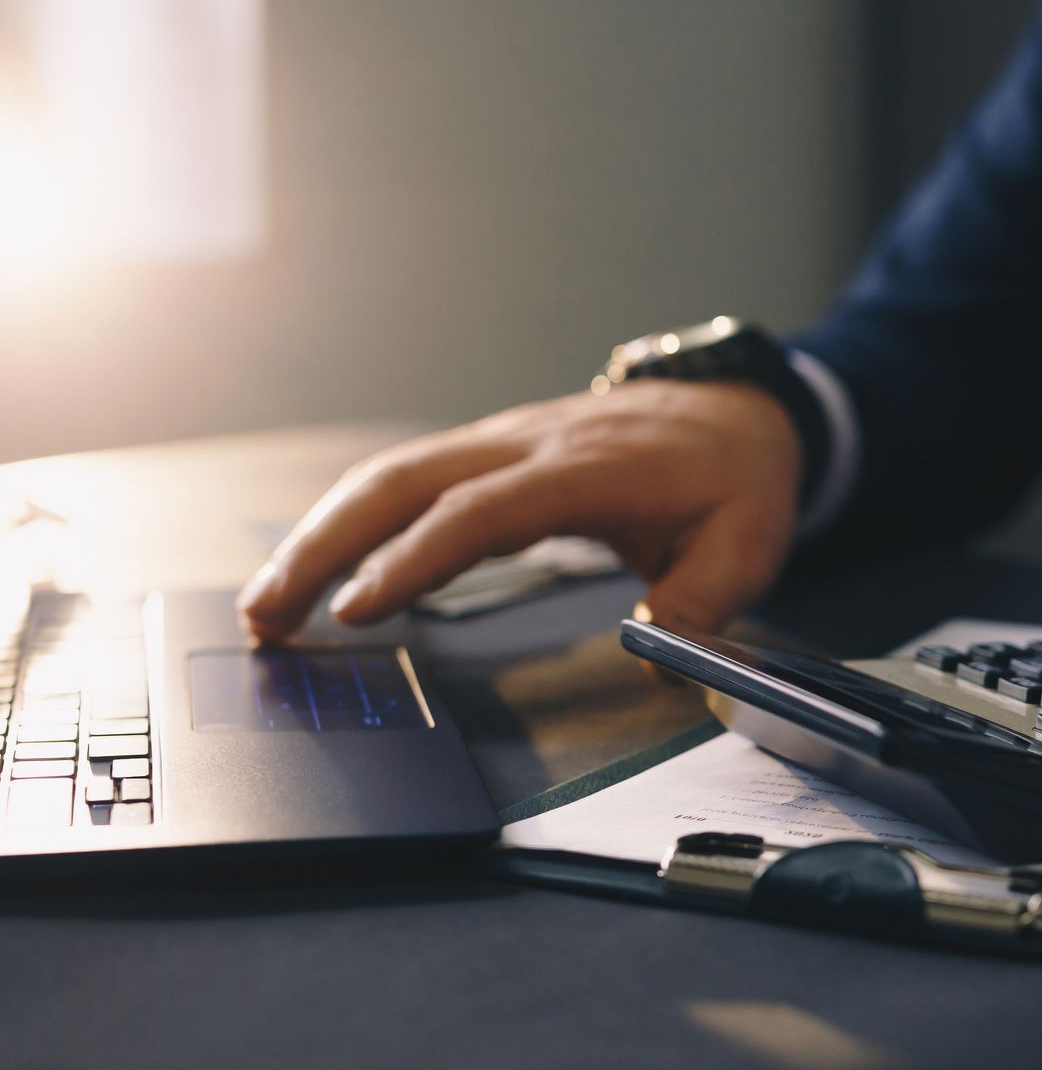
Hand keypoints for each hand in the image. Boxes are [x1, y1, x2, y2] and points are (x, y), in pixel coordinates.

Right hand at [238, 380, 800, 640]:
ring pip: (391, 476)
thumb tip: (658, 657)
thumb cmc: (737, 481)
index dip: (415, 559)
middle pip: (403, 481)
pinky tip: (320, 569)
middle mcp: (529, 446)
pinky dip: (352, 521)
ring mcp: (503, 442)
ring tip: (268, 606)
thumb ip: (702, 602)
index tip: (359, 609)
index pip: (481, 512)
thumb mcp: (747, 546)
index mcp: (587, 470)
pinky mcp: (492, 453)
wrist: (740, 412)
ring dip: (320, 534)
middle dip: (323, 543)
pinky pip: (409, 481)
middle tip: (267, 615)